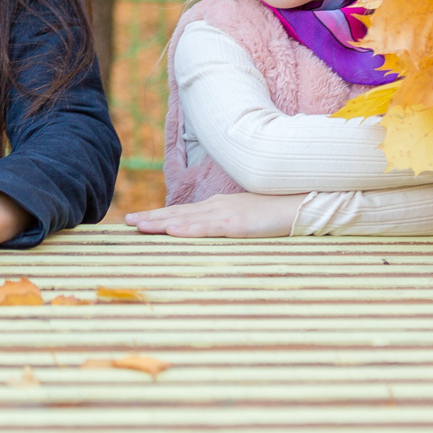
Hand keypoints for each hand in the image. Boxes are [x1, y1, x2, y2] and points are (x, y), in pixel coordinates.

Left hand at [126, 192, 306, 238]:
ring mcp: (227, 214)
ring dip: (160, 223)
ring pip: (186, 219)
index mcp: (220, 206)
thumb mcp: (249, 217)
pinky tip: (171, 230)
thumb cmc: (280, 210)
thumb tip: (217, 230)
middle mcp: (218, 207)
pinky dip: (187, 229)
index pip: (184, 211)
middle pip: (178, 213)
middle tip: (127, 222)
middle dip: (151, 218)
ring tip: (138, 226)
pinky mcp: (238, 224)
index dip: (160, 215)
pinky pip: (208, 228)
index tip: (138, 219)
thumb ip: (231, 223)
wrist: (306, 202)